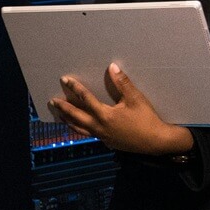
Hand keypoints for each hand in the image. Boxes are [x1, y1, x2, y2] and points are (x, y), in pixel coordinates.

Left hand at [46, 63, 194, 156]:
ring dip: (69, 121)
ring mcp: (103, 136)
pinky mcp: (107, 142)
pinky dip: (80, 129)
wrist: (156, 142)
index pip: (85, 99)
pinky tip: (79, 126)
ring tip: (60, 115)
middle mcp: (100, 127)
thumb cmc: (147, 119)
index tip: (65, 80)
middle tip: (52, 101)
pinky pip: (89, 134)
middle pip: (76, 116)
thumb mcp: (135, 99)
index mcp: (105, 115)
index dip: (75, 88)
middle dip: (63, 108)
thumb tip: (112, 67)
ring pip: (80, 128)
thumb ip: (122, 83)